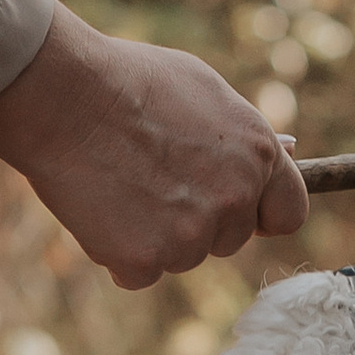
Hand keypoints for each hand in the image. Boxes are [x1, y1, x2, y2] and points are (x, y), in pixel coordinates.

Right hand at [0, 7, 310, 288]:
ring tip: (119, 184)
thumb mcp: (205, 89)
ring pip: (181, 257)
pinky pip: (137, 274)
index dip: (260, 215)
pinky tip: (99, 209)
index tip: (235, 211)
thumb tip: (285, 151)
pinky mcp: (145, 260)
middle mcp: (235, 199)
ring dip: (154, 236)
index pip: (289, 214)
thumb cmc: (130, 80)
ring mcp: (191, 235)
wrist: (66, 96)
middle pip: (228, 239)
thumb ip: (243, 134)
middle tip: (151, 180)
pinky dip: (117, 252)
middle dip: (197, 221)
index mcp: (259, 154)